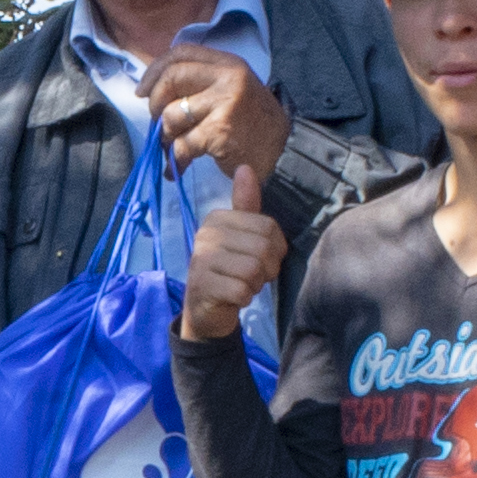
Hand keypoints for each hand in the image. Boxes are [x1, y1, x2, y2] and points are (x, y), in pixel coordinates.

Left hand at [141, 45, 292, 198]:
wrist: (285, 156)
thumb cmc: (254, 127)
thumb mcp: (233, 91)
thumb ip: (202, 83)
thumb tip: (155, 89)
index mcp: (229, 63)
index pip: (181, 54)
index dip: (155, 71)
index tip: (143, 91)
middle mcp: (228, 77)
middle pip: (171, 78)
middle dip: (155, 104)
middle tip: (158, 124)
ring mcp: (225, 103)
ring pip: (172, 114)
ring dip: (165, 137)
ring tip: (174, 148)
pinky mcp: (220, 131)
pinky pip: (182, 144)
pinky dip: (175, 161)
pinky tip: (178, 169)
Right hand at [175, 199, 283, 344]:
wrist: (205, 309)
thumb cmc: (229, 270)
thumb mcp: (241, 236)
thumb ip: (246, 206)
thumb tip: (245, 167)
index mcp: (217, 218)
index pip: (269, 227)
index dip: (275, 250)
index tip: (260, 260)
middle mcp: (206, 234)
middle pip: (263, 248)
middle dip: (266, 270)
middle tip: (252, 277)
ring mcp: (201, 259)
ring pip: (253, 270)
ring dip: (255, 285)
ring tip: (242, 285)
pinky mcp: (202, 284)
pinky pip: (242, 291)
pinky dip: (245, 299)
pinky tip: (233, 298)